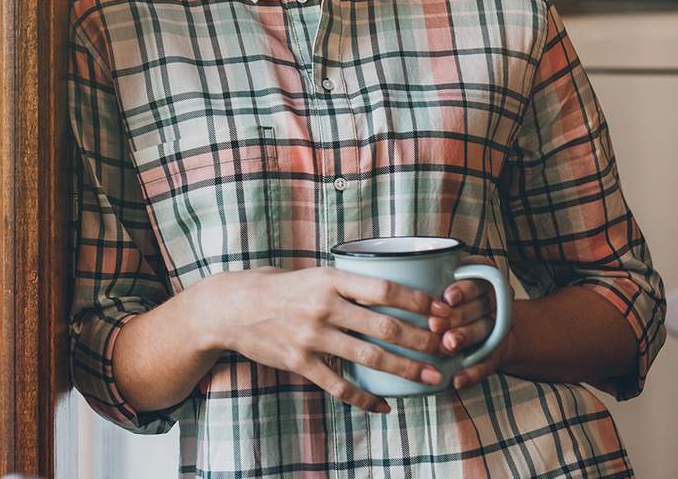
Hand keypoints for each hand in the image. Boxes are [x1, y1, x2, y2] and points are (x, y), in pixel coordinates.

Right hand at [200, 266, 446, 414]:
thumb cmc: (273, 286)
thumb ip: (344, 283)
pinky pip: (340, 385)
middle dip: (423, 339)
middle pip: (385, 326)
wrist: (228, 308)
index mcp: (329, 279)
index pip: (385, 289)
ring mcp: (312, 337)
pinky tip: (384, 405)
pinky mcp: (300, 362)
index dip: (418, 302)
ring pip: (370, 357)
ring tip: (433, 378)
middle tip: (448, 348)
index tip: (442, 311)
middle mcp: (323, 307)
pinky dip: (365, 398)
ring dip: (407, 369)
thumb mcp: (310, 273)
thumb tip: (387, 289)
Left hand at [428, 260, 519, 389]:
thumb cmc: (449, 298)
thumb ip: (423, 278)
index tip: (446, 298)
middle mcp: (493, 301)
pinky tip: (456, 379)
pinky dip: (472, 373)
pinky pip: (488, 364)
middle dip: (457, 316)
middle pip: (479, 307)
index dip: (463, 290)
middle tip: (436, 325)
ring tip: (447, 344)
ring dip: (466, 337)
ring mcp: (497, 328)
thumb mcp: (441, 280)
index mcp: (481, 278)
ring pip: (485, 331)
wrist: (485, 324)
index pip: (476, 281)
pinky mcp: (495, 353)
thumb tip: (385, 270)